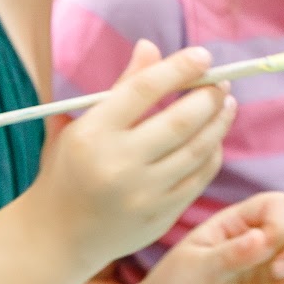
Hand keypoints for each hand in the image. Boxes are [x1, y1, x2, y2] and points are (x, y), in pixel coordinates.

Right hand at [34, 42, 233, 270]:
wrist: (57, 236)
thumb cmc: (68, 171)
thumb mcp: (81, 126)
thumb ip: (120, 88)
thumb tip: (151, 47)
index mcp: (92, 134)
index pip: (144, 89)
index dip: (179, 68)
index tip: (202, 56)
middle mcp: (118, 164)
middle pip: (180, 121)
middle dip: (209, 96)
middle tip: (221, 83)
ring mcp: (142, 195)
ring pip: (197, 149)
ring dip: (219, 122)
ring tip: (226, 104)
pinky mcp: (159, 216)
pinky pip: (199, 178)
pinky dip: (212, 154)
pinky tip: (214, 138)